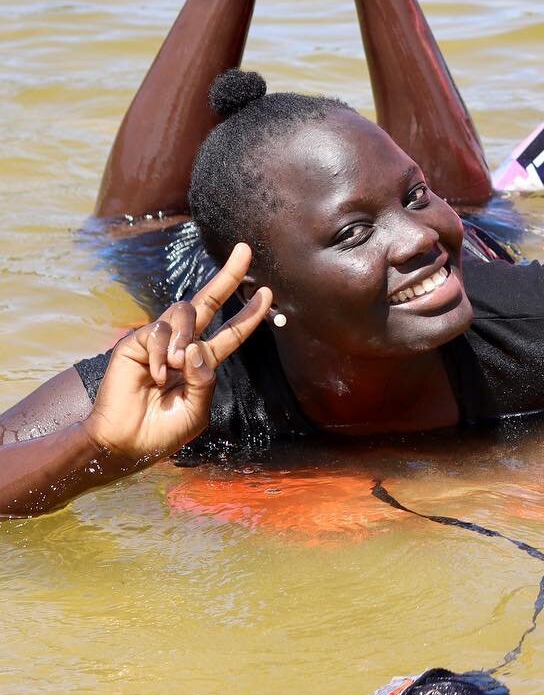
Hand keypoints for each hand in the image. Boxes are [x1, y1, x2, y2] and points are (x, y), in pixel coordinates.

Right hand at [85, 245, 271, 462]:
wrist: (124, 444)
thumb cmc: (161, 431)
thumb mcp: (196, 411)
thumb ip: (205, 381)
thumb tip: (196, 348)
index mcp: (202, 361)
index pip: (231, 332)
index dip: (249, 314)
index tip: (267, 293)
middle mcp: (183, 344)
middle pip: (209, 301)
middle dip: (228, 275)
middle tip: (244, 250)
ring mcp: (160, 340)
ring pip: (185, 310)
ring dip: (185, 336)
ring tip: (175, 365)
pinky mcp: (136, 341)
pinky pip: (158, 330)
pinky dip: (160, 353)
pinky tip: (154, 374)